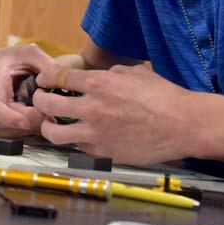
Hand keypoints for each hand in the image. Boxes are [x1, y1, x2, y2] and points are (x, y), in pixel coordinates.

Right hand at [0, 44, 52, 135]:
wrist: (1, 62)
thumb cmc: (14, 57)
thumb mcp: (30, 52)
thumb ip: (46, 63)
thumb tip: (59, 77)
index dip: (9, 117)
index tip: (27, 121)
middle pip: (1, 122)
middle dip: (27, 122)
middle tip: (48, 112)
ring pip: (6, 130)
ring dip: (28, 127)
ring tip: (45, 114)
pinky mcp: (0, 119)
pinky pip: (11, 131)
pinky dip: (27, 129)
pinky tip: (39, 118)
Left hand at [32, 64, 199, 164]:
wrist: (184, 125)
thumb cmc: (165, 97)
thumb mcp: (137, 72)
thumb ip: (113, 72)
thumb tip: (102, 75)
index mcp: (100, 83)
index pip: (57, 76)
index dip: (46, 77)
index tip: (44, 80)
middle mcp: (92, 107)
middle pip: (47, 103)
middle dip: (39, 99)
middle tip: (42, 100)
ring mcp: (96, 133)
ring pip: (54, 132)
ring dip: (48, 126)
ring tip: (51, 124)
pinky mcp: (103, 152)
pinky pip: (77, 147)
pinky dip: (74, 141)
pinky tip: (79, 136)